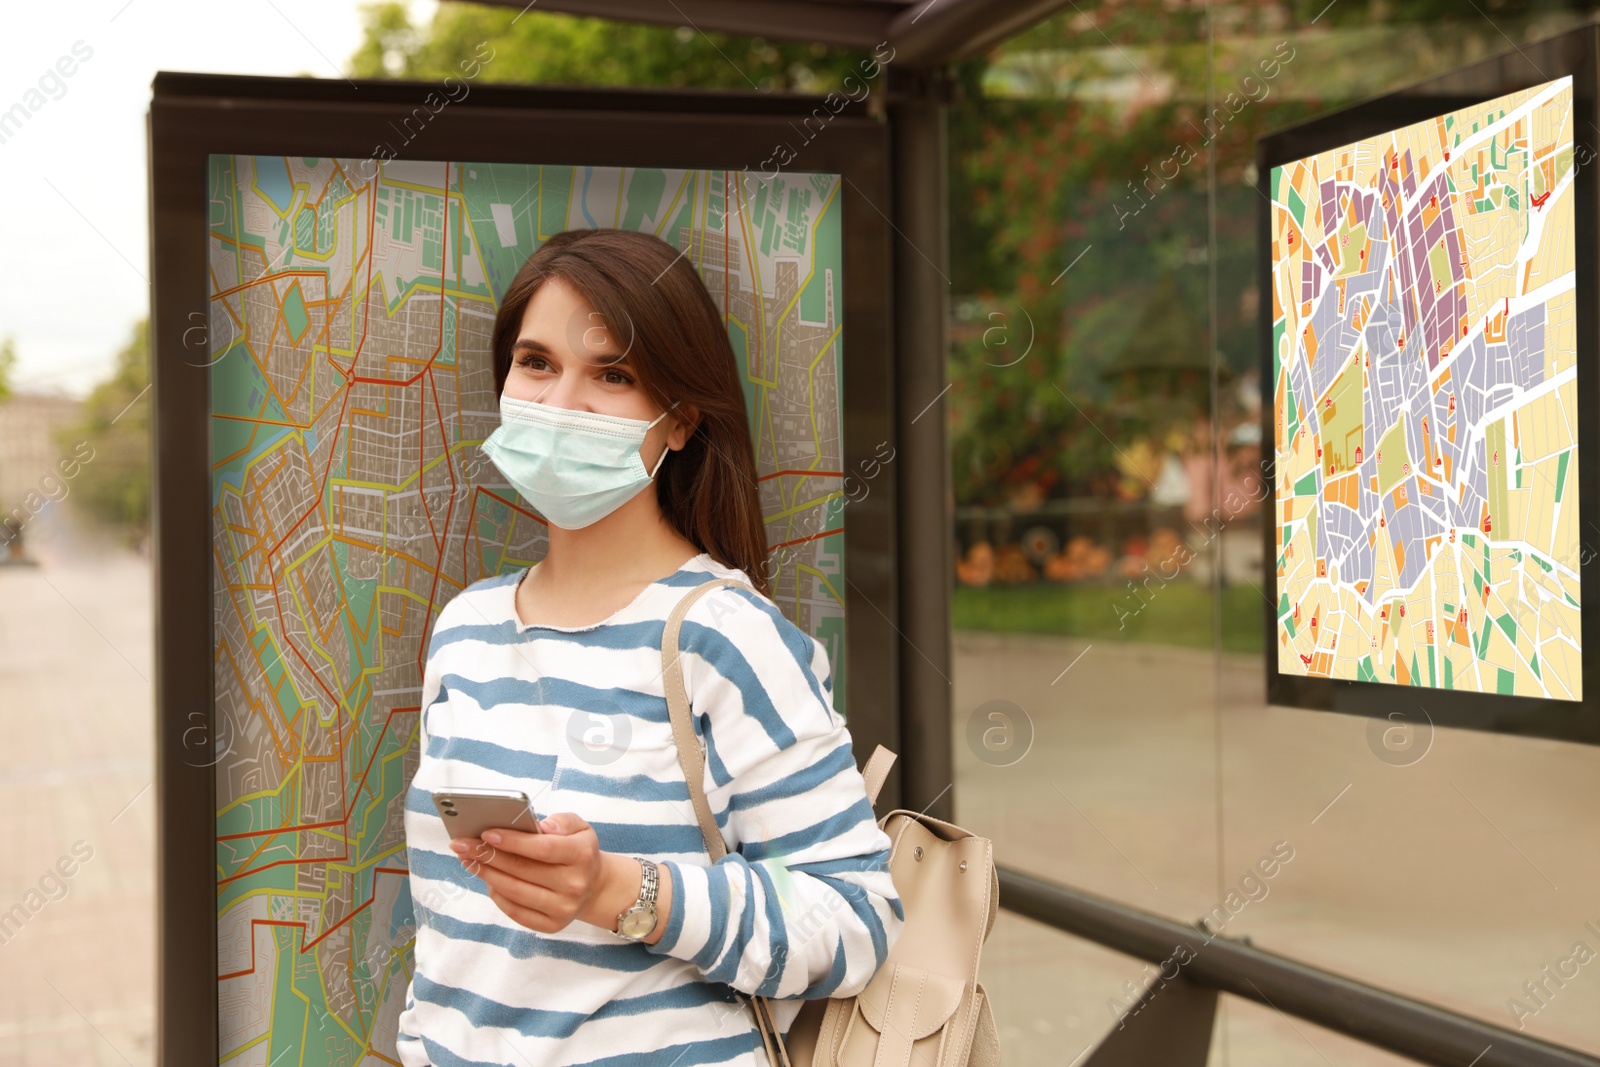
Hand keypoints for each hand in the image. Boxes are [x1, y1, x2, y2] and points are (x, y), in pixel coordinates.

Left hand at [451, 811, 621, 933]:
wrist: (595, 887)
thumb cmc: (579, 851)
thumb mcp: (580, 827)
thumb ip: (561, 821)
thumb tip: (541, 826)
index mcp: (582, 856)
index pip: (542, 848)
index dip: (512, 841)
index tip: (485, 833)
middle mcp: (574, 885)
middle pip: (522, 870)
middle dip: (487, 855)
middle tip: (463, 844)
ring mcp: (563, 909)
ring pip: (514, 891)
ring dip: (486, 874)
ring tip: (468, 860)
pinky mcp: (551, 926)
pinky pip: (516, 911)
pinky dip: (497, 895)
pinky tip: (487, 880)